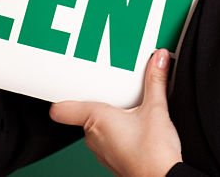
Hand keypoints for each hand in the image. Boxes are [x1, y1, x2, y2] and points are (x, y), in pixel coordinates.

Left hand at [49, 49, 181, 176]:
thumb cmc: (153, 155)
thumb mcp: (157, 109)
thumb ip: (156, 80)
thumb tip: (158, 59)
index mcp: (97, 120)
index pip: (63, 109)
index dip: (61, 97)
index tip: (64, 85)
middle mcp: (94, 137)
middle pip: (86, 112)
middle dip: (101, 100)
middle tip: (116, 88)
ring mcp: (102, 151)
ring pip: (98, 126)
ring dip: (111, 116)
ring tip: (130, 105)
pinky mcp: (113, 159)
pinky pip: (108, 139)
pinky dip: (118, 130)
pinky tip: (136, 125)